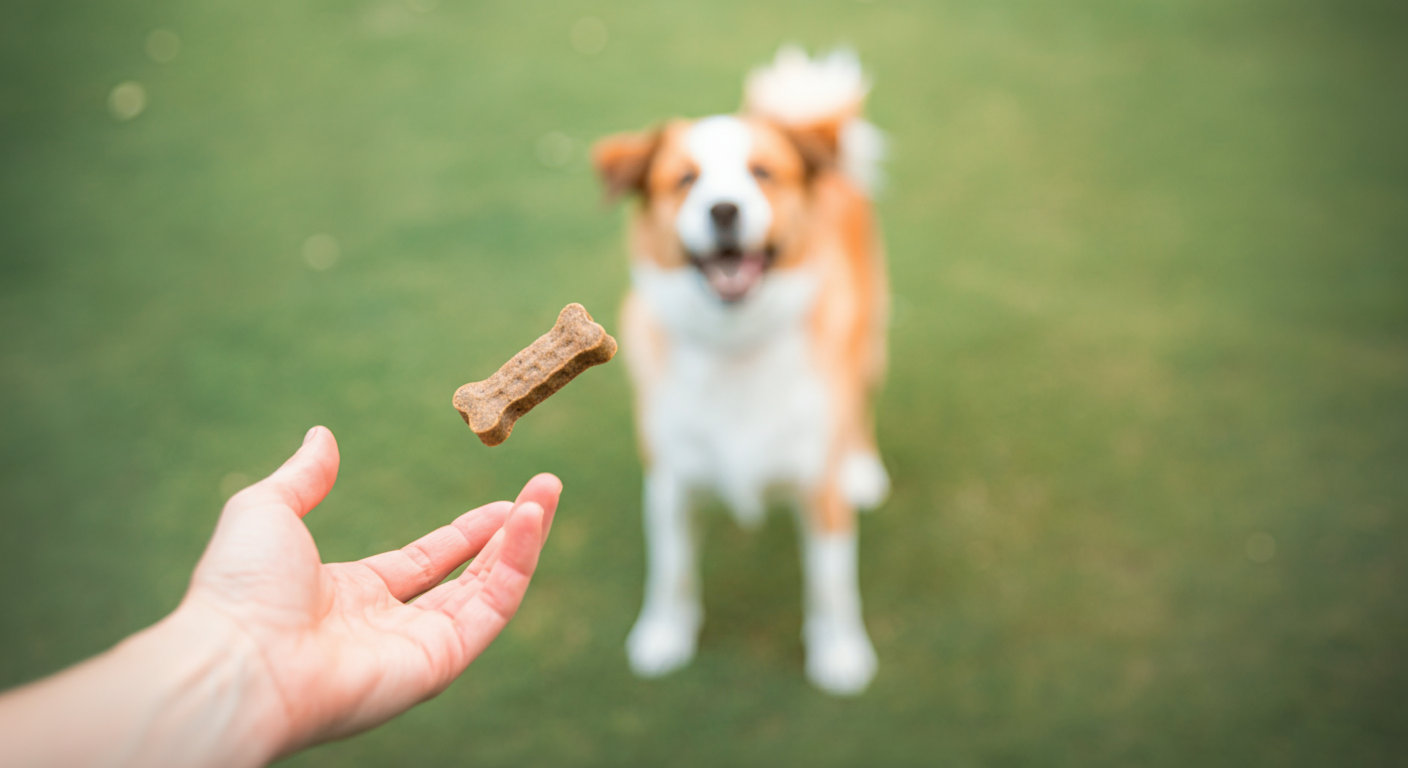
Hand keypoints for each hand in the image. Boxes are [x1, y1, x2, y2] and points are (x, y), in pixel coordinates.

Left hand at [182, 426, 561, 757]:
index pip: (425, 563)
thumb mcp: (267, 510)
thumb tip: (321, 436)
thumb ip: (303, 476)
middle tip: (542, 493)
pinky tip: (528, 521)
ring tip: (546, 496)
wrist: (236, 661)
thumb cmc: (240, 592)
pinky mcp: (437, 664)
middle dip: (507, 535)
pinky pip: (491, 610)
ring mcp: (416, 647)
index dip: (465, 533)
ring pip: (488, 592)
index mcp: (350, 596)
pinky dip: (517, 565)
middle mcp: (388, 626)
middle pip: (467, 578)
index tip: (504, 505)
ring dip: (523, 543)